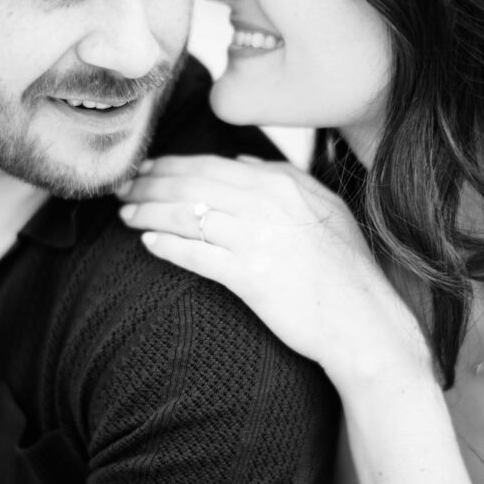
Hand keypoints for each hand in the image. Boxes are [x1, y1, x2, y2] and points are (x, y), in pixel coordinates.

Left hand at [117, 155, 427, 390]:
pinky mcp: (250, 277)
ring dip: (149, 213)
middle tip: (121, 188)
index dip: (170, 165)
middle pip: (191, 186)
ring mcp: (257, 240)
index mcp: (281, 184)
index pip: (210, 165)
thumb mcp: (324, 207)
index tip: (144, 168)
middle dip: (150, 184)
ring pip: (188, 216)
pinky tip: (148, 244)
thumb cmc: (345, 266)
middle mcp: (266, 205)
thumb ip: (283, 178)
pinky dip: (169, 246)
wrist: (361, 320)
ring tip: (126, 215)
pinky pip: (197, 255)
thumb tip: (241, 163)